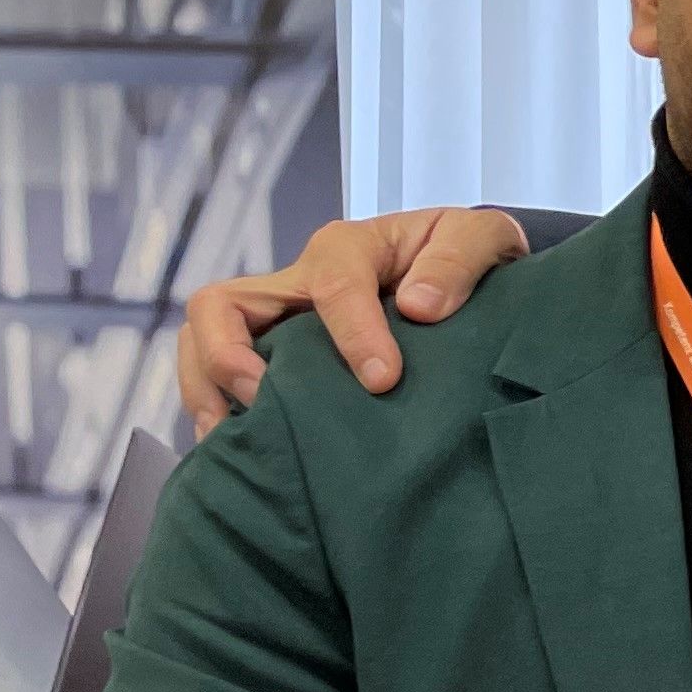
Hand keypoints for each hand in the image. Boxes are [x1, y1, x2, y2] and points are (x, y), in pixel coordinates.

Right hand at [178, 206, 531, 432]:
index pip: (332, 285)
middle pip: (221, 306)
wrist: (470, 271)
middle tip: (265, 402)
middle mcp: (297, 282)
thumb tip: (417, 306)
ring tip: (236, 439)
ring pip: (206, 342)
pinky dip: (223, 411)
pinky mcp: (280, 355)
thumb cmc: (472, 254)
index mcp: (348, 249)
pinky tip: (247, 454)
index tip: (382, 379)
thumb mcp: (485, 238)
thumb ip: (459, 260)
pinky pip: (226, 378)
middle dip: (227, 356)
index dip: (351, 333)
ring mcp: (280, 320)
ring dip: (208, 389)